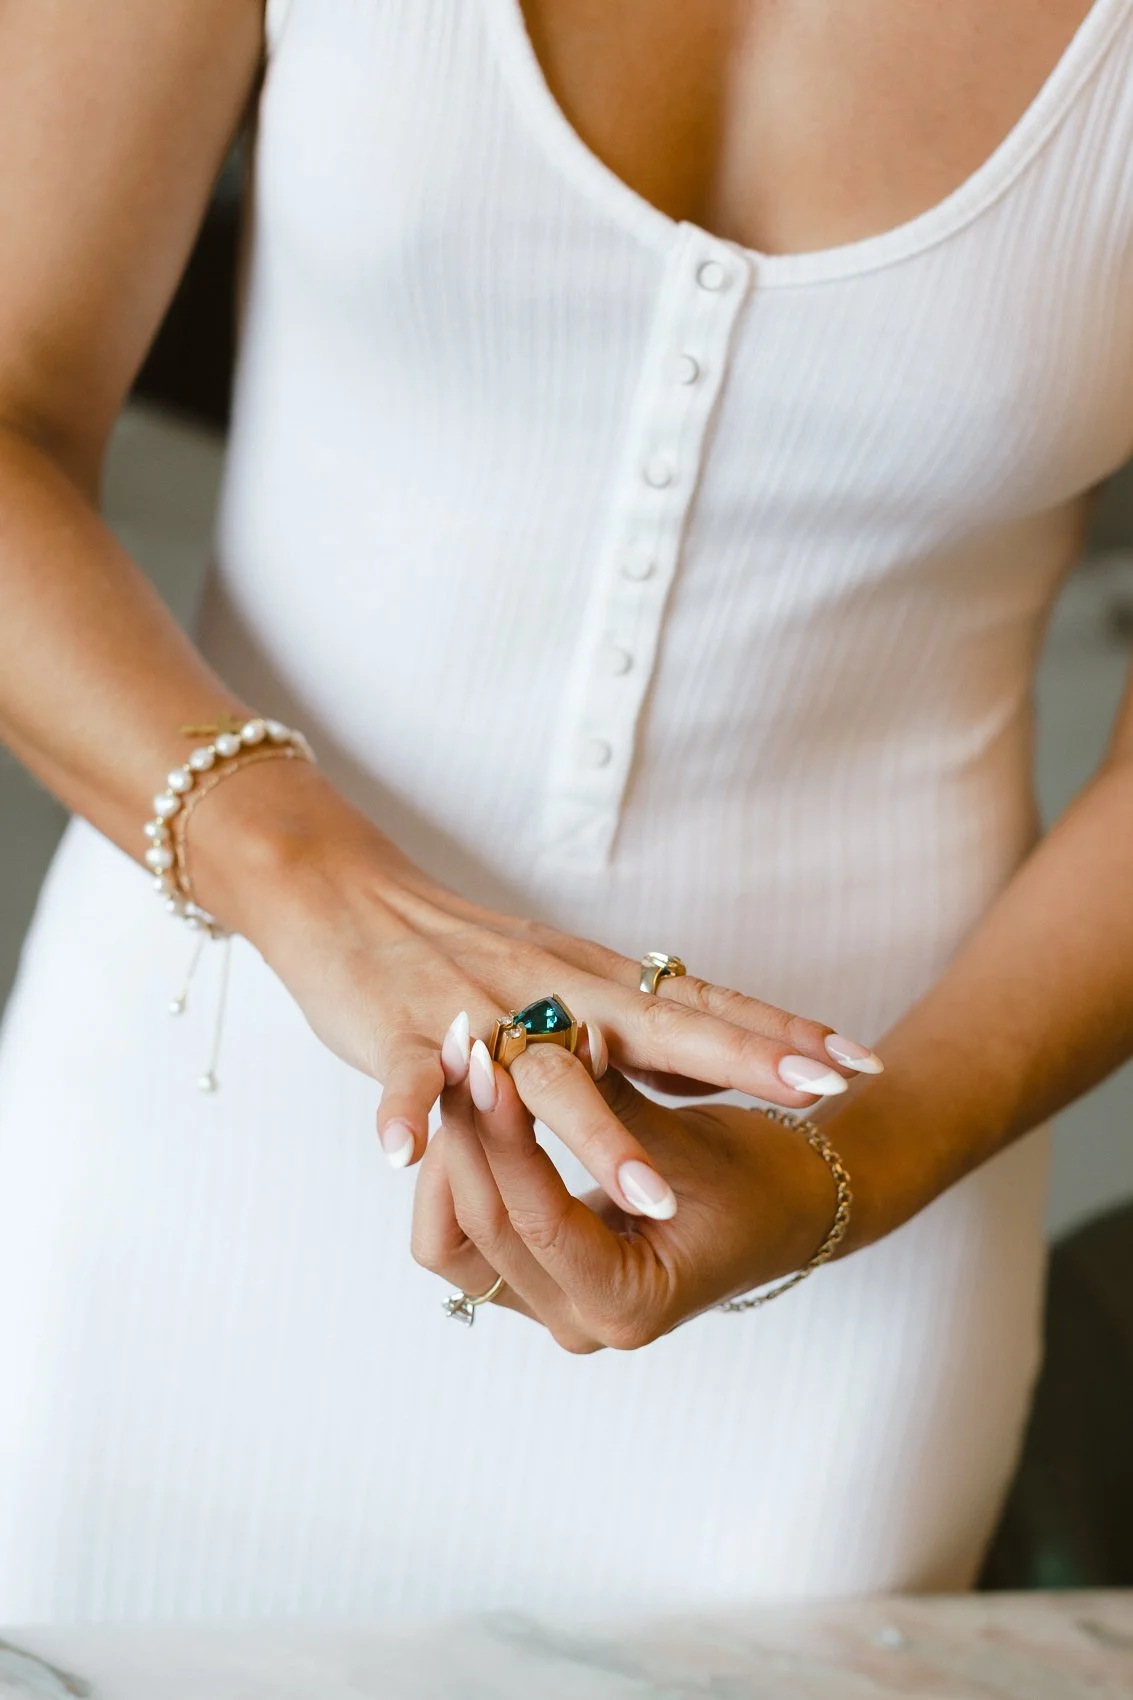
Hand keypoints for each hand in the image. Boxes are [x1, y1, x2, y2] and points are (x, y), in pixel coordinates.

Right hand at [190, 759, 879, 1214]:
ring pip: (540, 1075)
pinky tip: (407, 1156)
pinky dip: (407, 1111)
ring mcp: (477, 1011)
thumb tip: (728, 1057)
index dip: (781, 1034)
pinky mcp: (399, 1028)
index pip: (704, 1006)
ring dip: (593, 1135)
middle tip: (820, 1091)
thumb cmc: (461, 951)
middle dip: (742, 1060)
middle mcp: (551, 991)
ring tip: (650, 1195)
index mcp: (594, 984)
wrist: (344, 894)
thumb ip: (642, 1028)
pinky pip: (408, 1075)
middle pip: (659, 1025)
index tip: (864, 1060)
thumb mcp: (569, 984)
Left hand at [411, 1043, 850, 1350]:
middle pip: (485, 1229)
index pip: (539, 1219)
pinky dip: (465, 1172)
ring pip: (456, 1240)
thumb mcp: (692, 1141)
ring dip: (456, 1153)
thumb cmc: (760, 1179)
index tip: (491, 1060)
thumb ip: (613, 1103)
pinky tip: (473, 1107)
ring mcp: (553, 1307)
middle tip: (464, 1048)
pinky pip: (465, 1235)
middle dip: (470, 1132)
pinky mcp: (537, 1280)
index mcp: (630, 1306)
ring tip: (460, 1071)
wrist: (789, 1205)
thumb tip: (547, 1039)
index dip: (508, 1134)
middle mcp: (582, 1324)